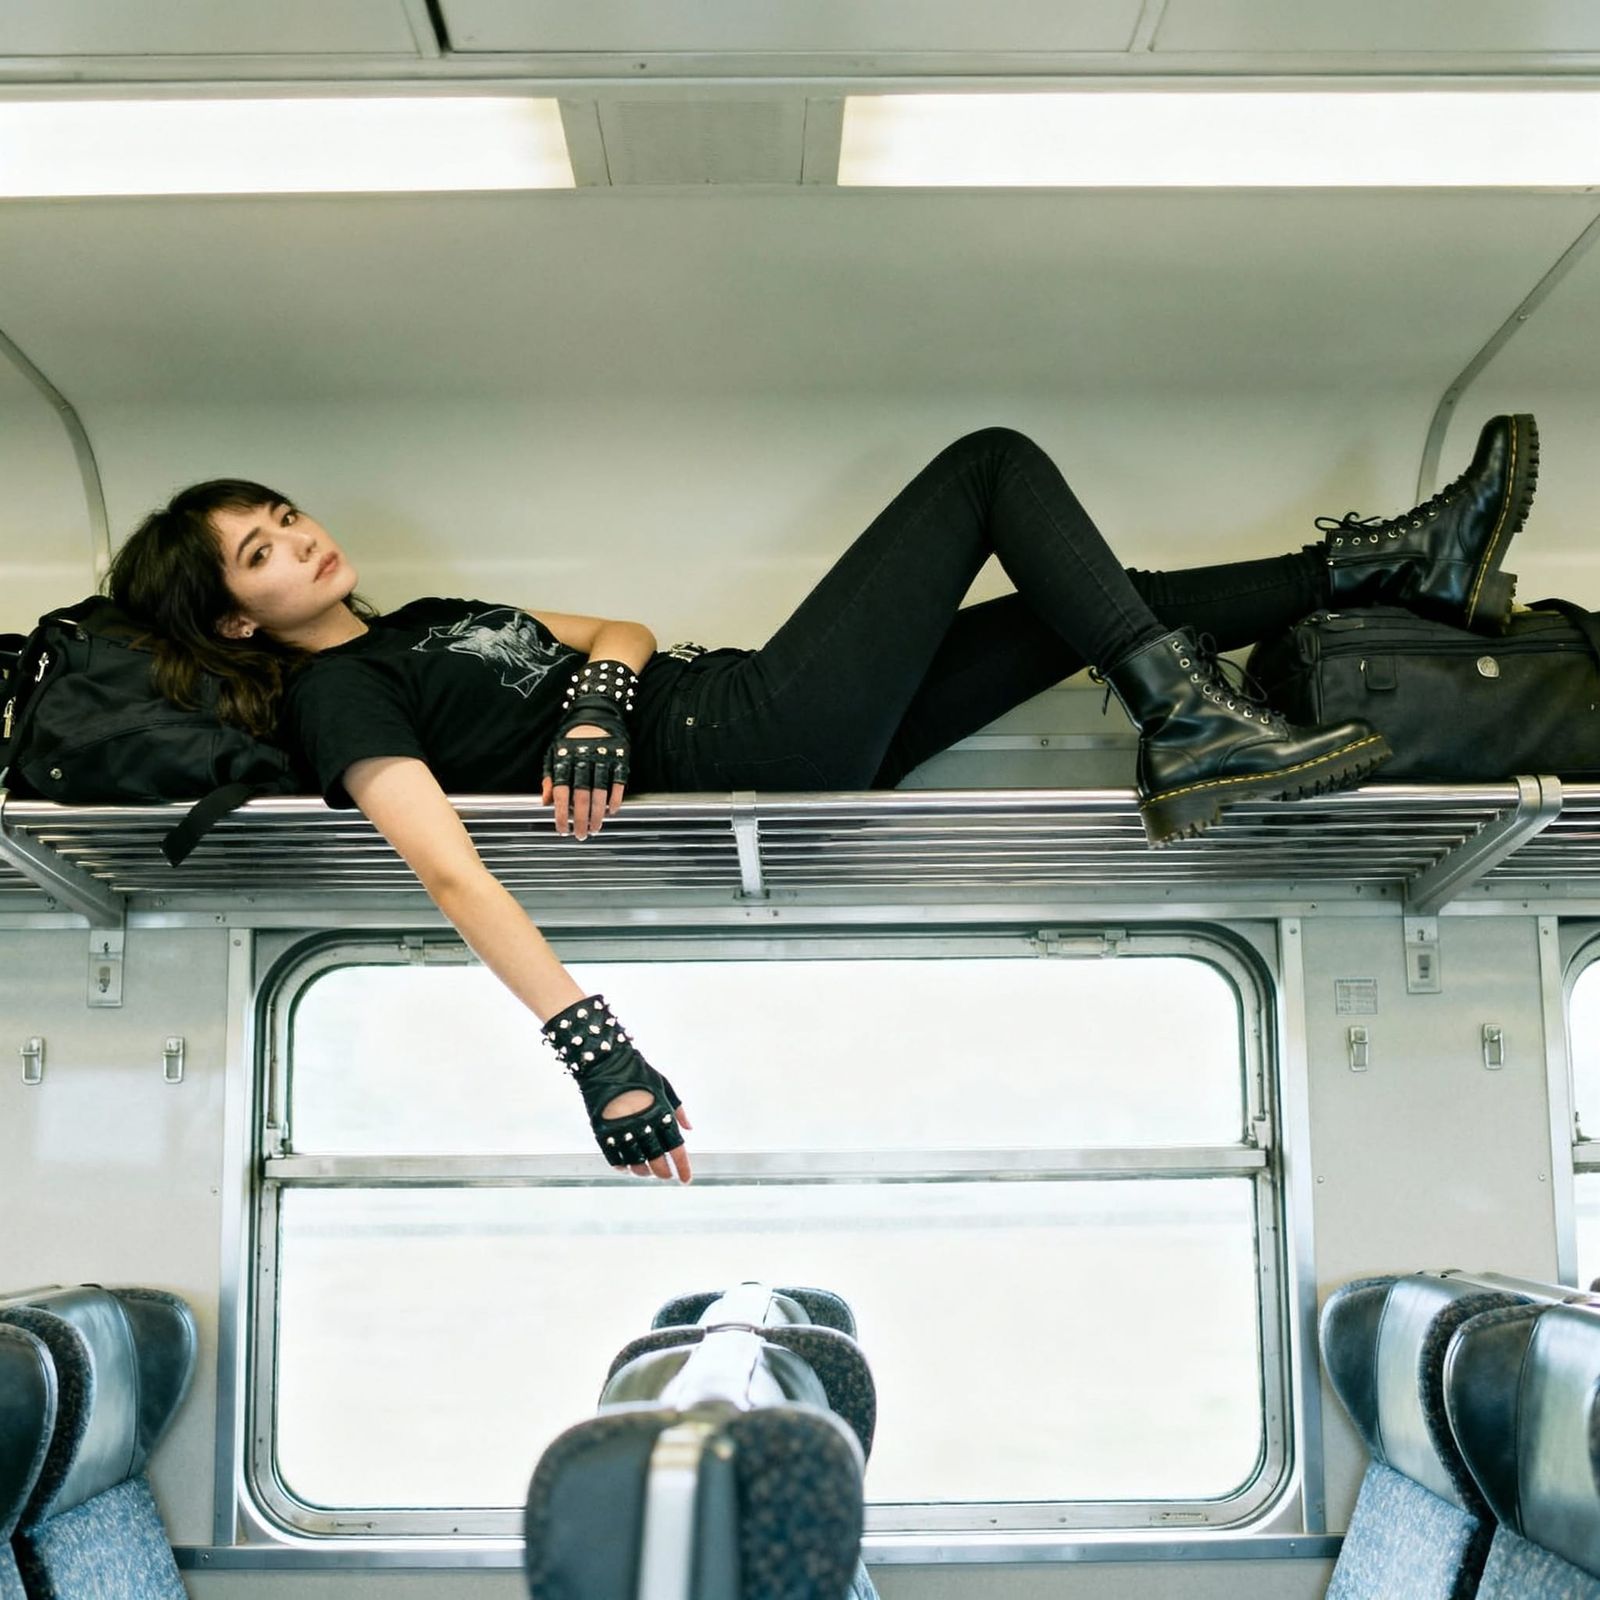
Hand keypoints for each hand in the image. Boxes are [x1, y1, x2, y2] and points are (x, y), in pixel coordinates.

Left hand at [540, 723, 625, 838]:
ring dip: (598, 814)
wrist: (596, 714)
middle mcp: (583, 759)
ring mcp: (603, 758)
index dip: (561, 814)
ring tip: (596, 828)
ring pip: (600, 792)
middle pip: (582, 796)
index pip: (561, 792)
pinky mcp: (620, 757)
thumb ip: (549, 777)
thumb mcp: (554, 753)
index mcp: (565, 759)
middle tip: (581, 835)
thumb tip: (545, 801)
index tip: (562, 830)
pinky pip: (618, 783)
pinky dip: (615, 799)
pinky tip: (611, 812)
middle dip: (581, 819)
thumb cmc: (572, 739)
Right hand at [542, 994, 692, 1183]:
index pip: (676, 1149)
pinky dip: (623, 1167)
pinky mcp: (602, 1132)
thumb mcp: (664, 1085)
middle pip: (657, 1161)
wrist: (604, 1061)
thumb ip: (678, 1109)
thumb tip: (689, 1129)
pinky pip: (614, 1159)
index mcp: (661, 1113)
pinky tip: (628, 1167)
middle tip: (667, 1175)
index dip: (683, 1167)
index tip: (686, 1179)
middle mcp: (642, 1125)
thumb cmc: (639, 1071)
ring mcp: (621, 1130)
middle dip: (664, 1172)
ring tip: (647, 1171)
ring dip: (644, 1172)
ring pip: (636, 1164)